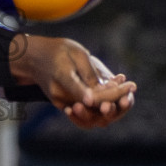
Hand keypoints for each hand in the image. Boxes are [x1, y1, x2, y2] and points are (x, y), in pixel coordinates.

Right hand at [8, 35, 134, 128]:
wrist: (35, 58)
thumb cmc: (58, 51)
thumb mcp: (76, 52)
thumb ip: (90, 72)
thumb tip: (105, 91)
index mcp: (62, 77)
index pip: (89, 94)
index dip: (112, 94)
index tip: (130, 85)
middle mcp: (61, 95)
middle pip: (93, 107)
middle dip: (116, 101)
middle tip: (131, 88)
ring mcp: (62, 103)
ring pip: (91, 115)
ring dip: (111, 107)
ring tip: (126, 94)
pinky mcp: (65, 106)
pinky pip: (87, 111)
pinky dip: (102, 104)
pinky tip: (115, 91)